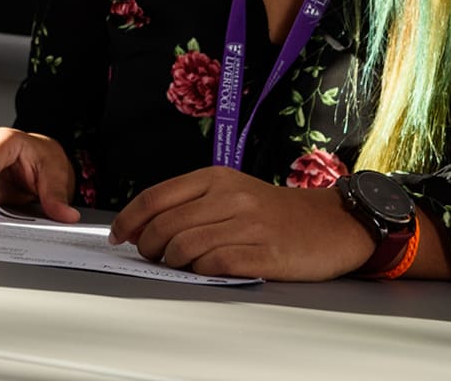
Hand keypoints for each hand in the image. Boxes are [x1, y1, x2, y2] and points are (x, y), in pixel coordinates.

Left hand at [108, 166, 372, 280]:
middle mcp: (229, 197)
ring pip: (185, 245)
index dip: (129, 219)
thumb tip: (143, 226)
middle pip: (165, 224)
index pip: (155, 197)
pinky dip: (200, 271)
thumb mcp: (232, 193)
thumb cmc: (275, 212)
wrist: (332, 223)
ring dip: (171, 261)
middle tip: (149, 256)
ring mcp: (248, 224)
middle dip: (147, 245)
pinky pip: (216, 264)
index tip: (117, 236)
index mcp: (215, 178)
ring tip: (175, 265)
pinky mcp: (265, 253)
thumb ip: (192, 204)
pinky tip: (202, 271)